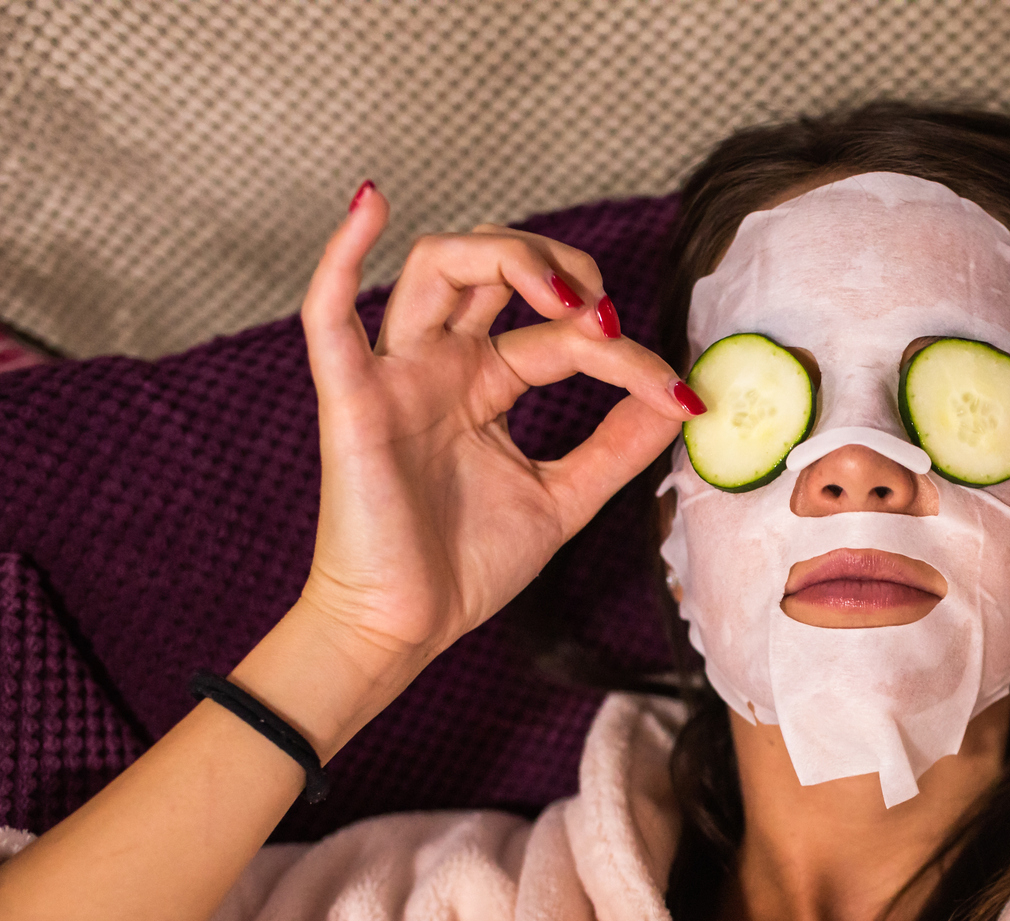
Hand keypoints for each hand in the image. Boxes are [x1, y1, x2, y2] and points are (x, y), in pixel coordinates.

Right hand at [297, 184, 693, 666]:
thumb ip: (617, 448)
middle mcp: (442, 365)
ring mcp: (397, 375)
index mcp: (487, 383)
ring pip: (435, 265)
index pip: (562, 333)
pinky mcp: (353, 400)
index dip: (625, 352)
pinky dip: (341, 250)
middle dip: (559, 268)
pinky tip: (371, 203)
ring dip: (502, 255)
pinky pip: (326, 313)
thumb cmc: (466, 566)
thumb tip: (682, 401)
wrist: (406, 629)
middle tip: (606, 314)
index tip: (678, 394)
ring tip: (562, 293)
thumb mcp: (565, 498)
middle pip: (495, 268)